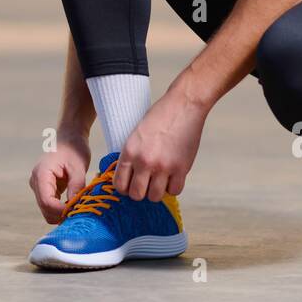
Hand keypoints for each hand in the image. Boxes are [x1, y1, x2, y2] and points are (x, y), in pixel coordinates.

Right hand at [29, 130, 91, 223]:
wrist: (69, 137)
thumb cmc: (74, 148)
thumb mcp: (78, 167)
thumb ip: (76, 186)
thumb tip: (74, 207)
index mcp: (42, 174)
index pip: (47, 202)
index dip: (61, 211)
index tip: (77, 211)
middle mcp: (36, 181)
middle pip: (45, 208)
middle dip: (61, 214)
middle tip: (80, 212)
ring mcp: (38, 186)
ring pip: (46, 209)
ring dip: (61, 212)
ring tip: (78, 207)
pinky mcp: (44, 188)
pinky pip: (50, 204)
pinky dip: (60, 208)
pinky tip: (73, 204)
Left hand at [115, 81, 208, 200]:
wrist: (183, 105)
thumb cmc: (160, 116)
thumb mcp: (136, 134)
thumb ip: (132, 154)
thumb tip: (128, 175)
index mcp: (130, 151)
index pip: (119, 184)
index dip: (124, 188)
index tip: (130, 185)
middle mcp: (144, 161)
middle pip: (136, 195)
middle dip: (140, 192)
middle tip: (145, 185)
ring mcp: (163, 167)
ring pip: (154, 196)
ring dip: (156, 191)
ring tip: (159, 181)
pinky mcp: (181, 169)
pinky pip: (174, 191)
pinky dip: (173, 187)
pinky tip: (172, 177)